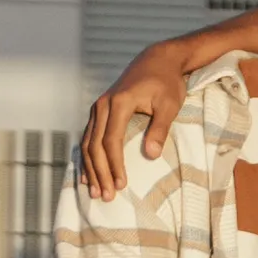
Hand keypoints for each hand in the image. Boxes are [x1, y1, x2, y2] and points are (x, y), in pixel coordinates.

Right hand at [80, 41, 194, 197]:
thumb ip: (160, 129)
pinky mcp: (99, 111)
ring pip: (87, 143)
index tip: (120, 185)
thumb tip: (151, 155)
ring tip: (94, 191)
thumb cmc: (167, 83)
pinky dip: (87, 156)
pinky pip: (88, 137)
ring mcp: (98, 108)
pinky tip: (88, 174)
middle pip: (94, 145)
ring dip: (90, 168)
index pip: (111, 141)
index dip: (114, 165)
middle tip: (105, 197)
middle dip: (99, 173)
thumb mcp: (170, 104)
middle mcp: (102, 105)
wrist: (157, 61)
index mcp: (118, 103)